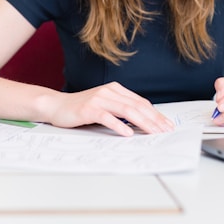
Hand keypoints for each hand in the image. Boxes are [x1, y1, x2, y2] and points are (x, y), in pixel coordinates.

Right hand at [44, 81, 173, 136]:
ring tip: (153, 132)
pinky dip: (119, 125)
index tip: (167, 125)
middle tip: (166, 131)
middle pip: (137, 106)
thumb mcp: (104, 106)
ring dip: (143, 123)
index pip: (141, 102)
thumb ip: (120, 110)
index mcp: (115, 89)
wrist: (56, 106)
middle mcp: (109, 91)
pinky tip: (128, 133)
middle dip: (154, 119)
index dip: (155, 114)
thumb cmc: (81, 109)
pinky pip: (107, 117)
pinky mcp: (89, 109)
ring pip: (126, 110)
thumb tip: (142, 123)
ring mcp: (99, 99)